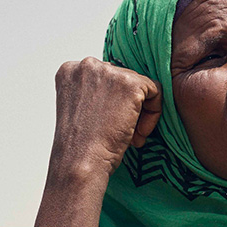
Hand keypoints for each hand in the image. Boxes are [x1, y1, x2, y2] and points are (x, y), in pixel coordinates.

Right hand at [51, 58, 161, 175]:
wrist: (80, 162)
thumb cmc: (80, 145)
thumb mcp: (80, 109)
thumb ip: (94, 93)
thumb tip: (119, 93)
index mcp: (70, 70)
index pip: (105, 77)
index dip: (112, 102)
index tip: (110, 123)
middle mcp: (87, 65)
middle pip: (124, 79)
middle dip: (127, 108)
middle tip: (124, 134)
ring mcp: (109, 72)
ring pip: (140, 86)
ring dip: (140, 113)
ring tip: (131, 137)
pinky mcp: (130, 84)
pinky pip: (155, 91)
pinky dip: (154, 113)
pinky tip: (139, 133)